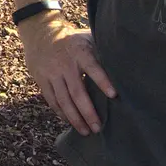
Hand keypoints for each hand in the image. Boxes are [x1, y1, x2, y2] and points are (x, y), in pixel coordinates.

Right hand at [16, 15, 116, 134]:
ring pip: (63, 100)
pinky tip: (70, 122)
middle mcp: (65, 64)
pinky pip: (52, 100)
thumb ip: (101, 51)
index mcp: (79, 52)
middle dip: (88, 112)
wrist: (39, 33)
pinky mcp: (42, 80)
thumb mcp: (86, 39)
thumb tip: (126, 63)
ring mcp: (52, 73)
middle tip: (98, 127)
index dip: (103, 81)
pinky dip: (61, 113)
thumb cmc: (71, 40)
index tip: (114, 95)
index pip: (93, 67)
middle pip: (77, 92)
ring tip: (86, 131)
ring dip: (75, 118)